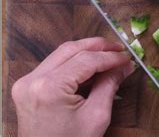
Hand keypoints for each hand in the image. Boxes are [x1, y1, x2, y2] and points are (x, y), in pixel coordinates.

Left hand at [12, 37, 134, 136]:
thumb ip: (109, 85)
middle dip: (98, 46)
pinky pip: (54, 65)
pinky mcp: (27, 86)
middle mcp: (33, 80)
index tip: (128, 58)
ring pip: (61, 53)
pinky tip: (91, 65)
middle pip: (71, 49)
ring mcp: (27, 82)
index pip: (86, 60)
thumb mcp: (96, 116)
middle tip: (119, 49)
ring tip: (108, 54)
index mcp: (50, 88)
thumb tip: (124, 66)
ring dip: (86, 51)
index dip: (110, 57)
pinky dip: (74, 61)